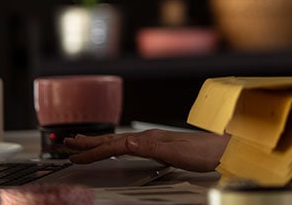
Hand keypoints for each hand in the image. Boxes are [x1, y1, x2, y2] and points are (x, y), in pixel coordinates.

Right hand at [65, 129, 229, 171]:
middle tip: (66, 142)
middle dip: (89, 141)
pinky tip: (116, 146)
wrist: (226, 149)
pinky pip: (129, 145)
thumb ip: (150, 148)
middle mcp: (151, 137)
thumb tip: (125, 142)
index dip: (92, 150)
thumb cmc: (205, 152)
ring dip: (99, 142)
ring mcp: (156, 140)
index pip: (114, 144)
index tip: (74, 154)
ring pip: (120, 140)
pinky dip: (115, 146)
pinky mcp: (162, 146)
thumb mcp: (176, 153)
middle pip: (113, 139)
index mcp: (150, 139)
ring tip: (83, 142)